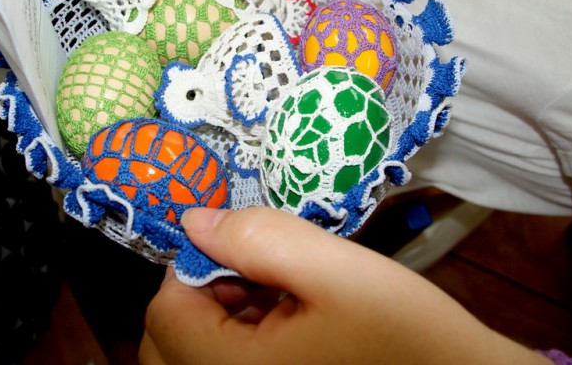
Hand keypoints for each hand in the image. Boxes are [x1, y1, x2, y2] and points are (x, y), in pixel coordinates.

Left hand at [140, 206, 549, 364]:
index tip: (238, 244)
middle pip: (165, 342)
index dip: (192, 265)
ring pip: (191, 354)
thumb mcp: (336, 271)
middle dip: (198, 293)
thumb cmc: (406, 333)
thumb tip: (195, 220)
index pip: (166, 314)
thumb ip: (260, 239)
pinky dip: (235, 335)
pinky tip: (281, 315)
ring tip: (274, 290)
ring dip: (216, 313)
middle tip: (254, 270)